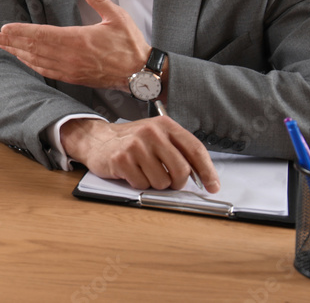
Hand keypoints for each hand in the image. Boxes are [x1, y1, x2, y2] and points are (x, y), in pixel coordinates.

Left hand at [0, 0, 148, 89]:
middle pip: (33, 48)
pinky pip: (46, 71)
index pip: (42, 35)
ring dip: (17, 53)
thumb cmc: (129, 45)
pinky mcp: (72, 77)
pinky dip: (31, 65)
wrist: (140, 74)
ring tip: (2, 46)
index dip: (21, 32)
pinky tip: (22, 59)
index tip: (5, 28)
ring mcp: (69, 69)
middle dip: (11, 42)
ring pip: (36, 61)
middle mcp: (69, 56)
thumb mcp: (117, 17)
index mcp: (77, 40)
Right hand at [62, 116, 220, 192]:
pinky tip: (131, 172)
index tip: (213, 186)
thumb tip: (203, 176)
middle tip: (169, 181)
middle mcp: (151, 132)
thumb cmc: (132, 141)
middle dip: (177, 182)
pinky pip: (142, 184)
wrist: (96, 139)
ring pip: (162, 181)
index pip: (195, 149)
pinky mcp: (121, 159)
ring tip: (143, 171)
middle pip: (181, 170)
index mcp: (165, 125)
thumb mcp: (157, 136)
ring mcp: (135, 145)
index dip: (207, 171)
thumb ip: (179, 150)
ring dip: (155, 183)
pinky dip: (138, 183)